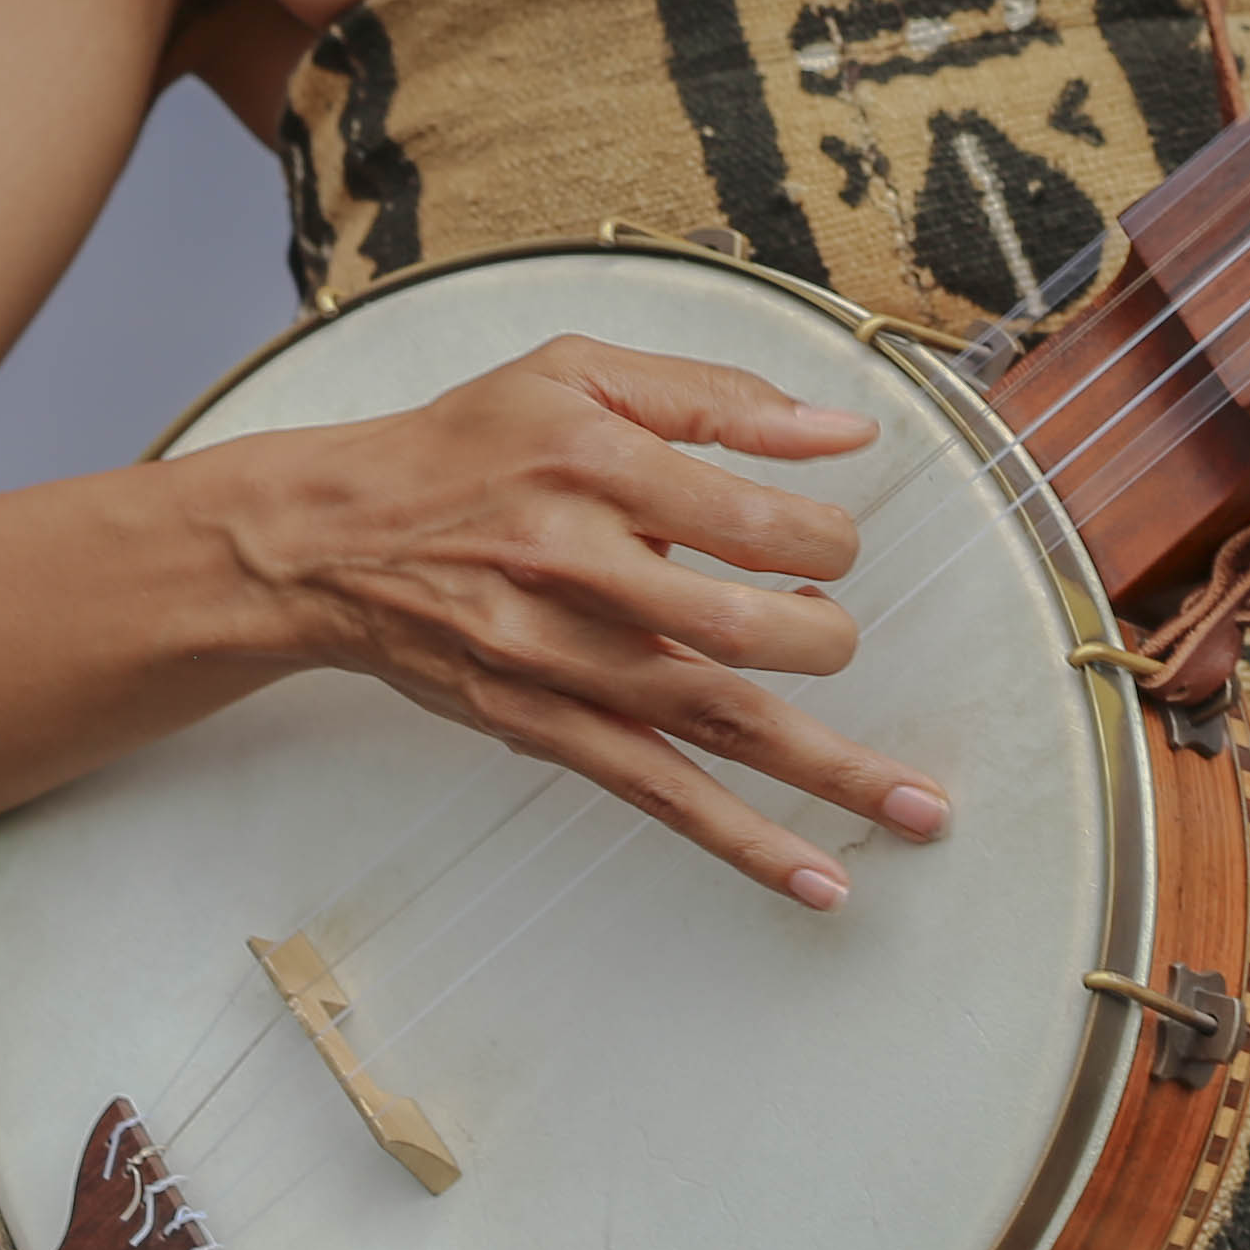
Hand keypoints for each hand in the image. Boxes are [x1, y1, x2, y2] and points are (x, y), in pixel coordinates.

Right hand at [222, 335, 942, 907]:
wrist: (330, 539)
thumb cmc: (470, 443)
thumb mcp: (581, 372)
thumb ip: (718, 395)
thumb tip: (846, 433)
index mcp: (599, 464)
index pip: (750, 517)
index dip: (820, 538)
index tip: (828, 545)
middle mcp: (579, 564)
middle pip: (737, 627)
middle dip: (823, 638)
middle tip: (840, 633)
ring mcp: (560, 658)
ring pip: (714, 722)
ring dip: (826, 770)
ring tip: (919, 810)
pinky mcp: (543, 725)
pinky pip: (658, 792)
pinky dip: (742, 839)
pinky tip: (815, 877)